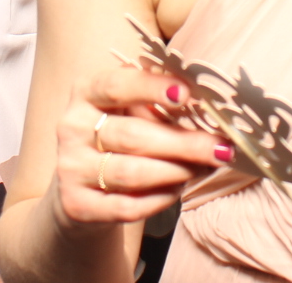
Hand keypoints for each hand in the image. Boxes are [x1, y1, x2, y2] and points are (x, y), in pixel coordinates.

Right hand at [53, 65, 228, 226]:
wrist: (81, 184)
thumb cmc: (118, 135)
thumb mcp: (129, 107)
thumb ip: (156, 99)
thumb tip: (205, 103)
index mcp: (86, 92)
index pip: (116, 85)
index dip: (151, 88)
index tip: (186, 93)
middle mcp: (72, 127)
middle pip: (133, 135)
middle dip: (183, 143)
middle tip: (220, 148)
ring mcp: (71, 168)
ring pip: (132, 172)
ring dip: (176, 171)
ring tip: (204, 167)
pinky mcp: (77, 204)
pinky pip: (127, 206)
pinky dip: (160, 199)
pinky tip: (178, 189)